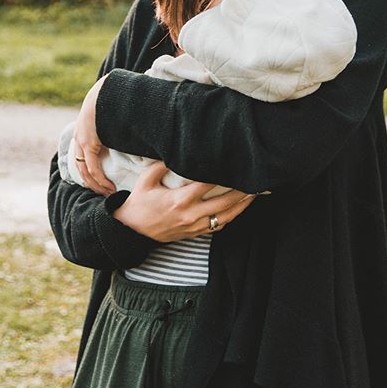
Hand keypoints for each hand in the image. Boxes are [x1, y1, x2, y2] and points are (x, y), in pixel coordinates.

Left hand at [72, 74, 115, 196]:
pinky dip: (99, 179)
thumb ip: (113, 131)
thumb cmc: (111, 102)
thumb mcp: (109, 120)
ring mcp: (81, 141)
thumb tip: (129, 135)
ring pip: (85, 172)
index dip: (92, 177)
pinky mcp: (88, 142)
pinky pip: (91, 167)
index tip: (104, 187)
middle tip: (106, 196)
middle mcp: (79, 140)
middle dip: (94, 186)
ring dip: (97, 186)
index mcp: (83, 135)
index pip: (83, 162)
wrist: (105, 89)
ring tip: (109, 194)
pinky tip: (108, 186)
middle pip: (82, 171)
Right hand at [113, 161, 256, 241]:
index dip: (221, 174)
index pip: (207, 184)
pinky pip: (217, 227)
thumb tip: (174, 154)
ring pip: (225, 218)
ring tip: (253, 196)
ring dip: (240, 207)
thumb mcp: (146, 181)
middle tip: (254, 182)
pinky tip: (237, 210)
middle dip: (240, 192)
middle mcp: (190, 214)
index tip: (232, 164)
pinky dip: (230, 218)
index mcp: (180, 200)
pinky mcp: (193, 234)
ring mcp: (194, 226)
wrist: (131, 232)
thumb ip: (160, 166)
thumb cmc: (139, 204)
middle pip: (223, 203)